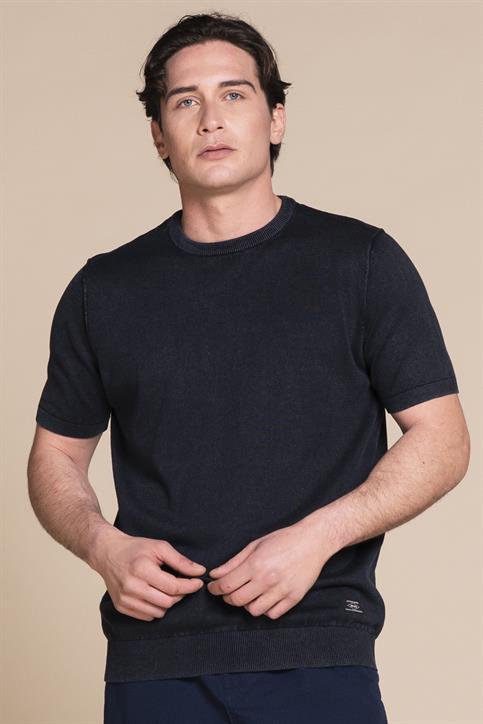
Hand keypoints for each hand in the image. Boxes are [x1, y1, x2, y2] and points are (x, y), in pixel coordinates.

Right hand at [92, 528, 205, 620]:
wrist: (108, 553)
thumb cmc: (135, 548)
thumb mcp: (160, 547)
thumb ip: (181, 561)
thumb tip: (200, 571)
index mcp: (142, 570)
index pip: (173, 586)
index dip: (190, 586)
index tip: (198, 582)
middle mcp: (132, 587)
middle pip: (167, 602)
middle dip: (180, 595)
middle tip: (183, 584)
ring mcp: (125, 599)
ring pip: (158, 612)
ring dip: (168, 603)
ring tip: (167, 589)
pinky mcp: (121, 607)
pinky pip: (147, 617)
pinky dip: (156, 608)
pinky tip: (155, 595)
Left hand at [206, 522, 331, 619]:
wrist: (313, 541)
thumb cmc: (283, 540)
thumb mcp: (255, 545)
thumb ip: (234, 562)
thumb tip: (215, 574)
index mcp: (255, 564)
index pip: (227, 585)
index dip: (215, 588)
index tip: (213, 587)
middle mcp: (267, 580)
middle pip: (237, 600)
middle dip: (227, 598)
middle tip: (228, 591)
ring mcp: (281, 591)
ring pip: (254, 611)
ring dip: (247, 605)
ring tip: (249, 594)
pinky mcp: (294, 598)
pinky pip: (272, 614)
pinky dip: (265, 609)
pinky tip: (264, 598)